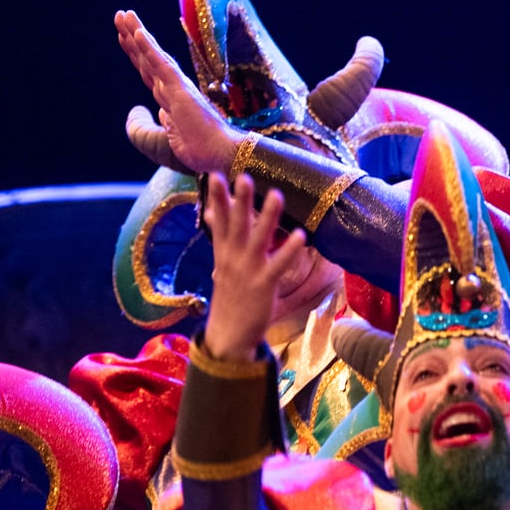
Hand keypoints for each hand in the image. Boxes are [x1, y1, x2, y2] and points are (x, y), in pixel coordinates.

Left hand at [115, 9, 240, 173]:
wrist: (220, 155)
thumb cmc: (202, 150)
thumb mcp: (173, 137)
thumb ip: (165, 122)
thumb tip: (159, 111)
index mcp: (171, 97)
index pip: (149, 70)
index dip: (136, 53)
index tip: (125, 36)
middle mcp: (174, 87)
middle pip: (148, 58)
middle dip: (133, 36)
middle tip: (121, 15)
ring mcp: (177, 87)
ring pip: (152, 56)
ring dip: (137, 35)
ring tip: (124, 16)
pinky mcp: (180, 91)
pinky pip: (161, 66)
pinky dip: (149, 49)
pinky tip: (139, 33)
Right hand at [201, 173, 307, 361]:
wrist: (228, 335)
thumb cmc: (231, 297)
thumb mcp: (222, 265)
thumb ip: (221, 237)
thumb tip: (210, 214)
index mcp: (224, 253)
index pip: (220, 220)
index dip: (218, 198)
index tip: (216, 174)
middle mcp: (234, 259)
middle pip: (236, 224)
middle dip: (240, 200)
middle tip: (243, 175)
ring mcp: (248, 271)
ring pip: (258, 238)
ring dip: (267, 216)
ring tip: (276, 194)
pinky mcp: (264, 285)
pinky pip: (279, 265)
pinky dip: (289, 250)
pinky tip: (300, 234)